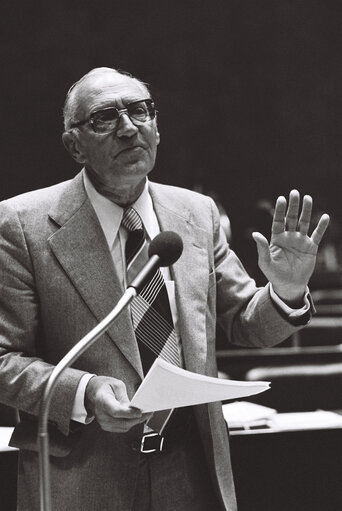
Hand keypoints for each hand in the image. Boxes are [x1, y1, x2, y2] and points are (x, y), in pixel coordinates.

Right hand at [84, 376, 151, 432]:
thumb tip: (133, 407)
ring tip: (146, 414)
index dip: (128, 413)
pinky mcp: (107, 426)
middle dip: (138, 418)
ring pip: (124, 426)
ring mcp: (103, 422)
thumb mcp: (116, 385)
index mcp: (102, 400)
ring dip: (136, 421)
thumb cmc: (104, 386)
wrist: (91, 392)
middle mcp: (101, 414)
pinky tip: (137, 417)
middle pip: (122, 421)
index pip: (116, 411)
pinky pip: (122, 428)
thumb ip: (124, 397)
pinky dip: (131, 423)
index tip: (139, 412)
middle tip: (149, 412)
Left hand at [252, 190, 329, 305]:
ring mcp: (300, 241)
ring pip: (304, 223)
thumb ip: (261, 248)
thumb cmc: (274, 274)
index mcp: (276, 238)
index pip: (278, 221)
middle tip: (294, 192)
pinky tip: (325, 217)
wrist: (289, 286)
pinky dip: (321, 226)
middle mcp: (289, 237)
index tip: (281, 199)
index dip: (279, 210)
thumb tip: (255, 234)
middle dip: (293, 206)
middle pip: (291, 218)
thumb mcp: (265, 262)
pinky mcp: (311, 247)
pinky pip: (317, 235)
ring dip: (306, 211)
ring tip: (308, 198)